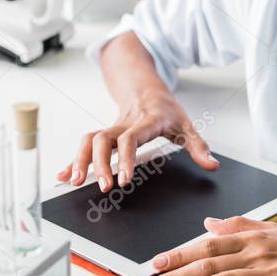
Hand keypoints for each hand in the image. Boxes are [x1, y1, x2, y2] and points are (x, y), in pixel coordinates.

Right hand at [56, 87, 217, 191]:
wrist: (146, 89)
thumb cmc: (166, 109)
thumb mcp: (186, 125)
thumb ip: (199, 146)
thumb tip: (212, 166)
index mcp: (146, 121)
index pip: (131, 138)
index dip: (126, 158)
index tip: (124, 179)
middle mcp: (125, 124)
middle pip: (103, 139)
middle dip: (100, 163)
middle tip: (104, 186)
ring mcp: (111, 129)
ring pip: (89, 140)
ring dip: (80, 160)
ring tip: (77, 181)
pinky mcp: (103, 135)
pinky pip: (84, 146)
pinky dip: (72, 161)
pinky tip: (64, 176)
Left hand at [139, 217, 276, 275]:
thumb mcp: (271, 229)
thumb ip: (238, 225)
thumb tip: (209, 223)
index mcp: (252, 237)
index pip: (208, 244)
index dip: (180, 253)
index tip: (157, 262)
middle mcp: (256, 252)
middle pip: (209, 262)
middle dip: (176, 273)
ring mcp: (268, 272)